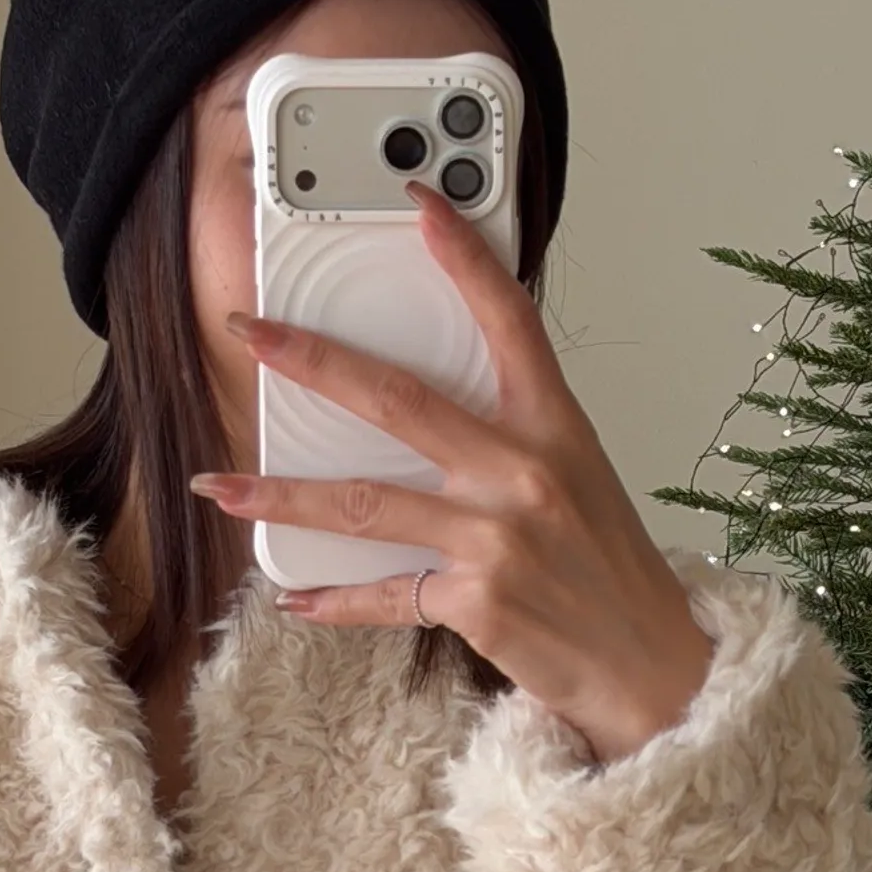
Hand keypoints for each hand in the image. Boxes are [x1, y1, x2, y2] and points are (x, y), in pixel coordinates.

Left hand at [187, 182, 714, 764]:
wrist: (651, 667)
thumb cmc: (609, 571)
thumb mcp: (578, 480)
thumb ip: (512, 439)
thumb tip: (429, 414)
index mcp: (556, 428)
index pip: (509, 320)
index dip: (464, 257)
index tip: (418, 204)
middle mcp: (526, 472)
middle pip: (401, 400)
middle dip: (314, 361)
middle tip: (251, 333)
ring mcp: (498, 538)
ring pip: (364, 503)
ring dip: (281, 496)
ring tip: (221, 487)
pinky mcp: (477, 601)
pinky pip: (384, 593)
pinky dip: (334, 601)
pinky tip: (294, 596)